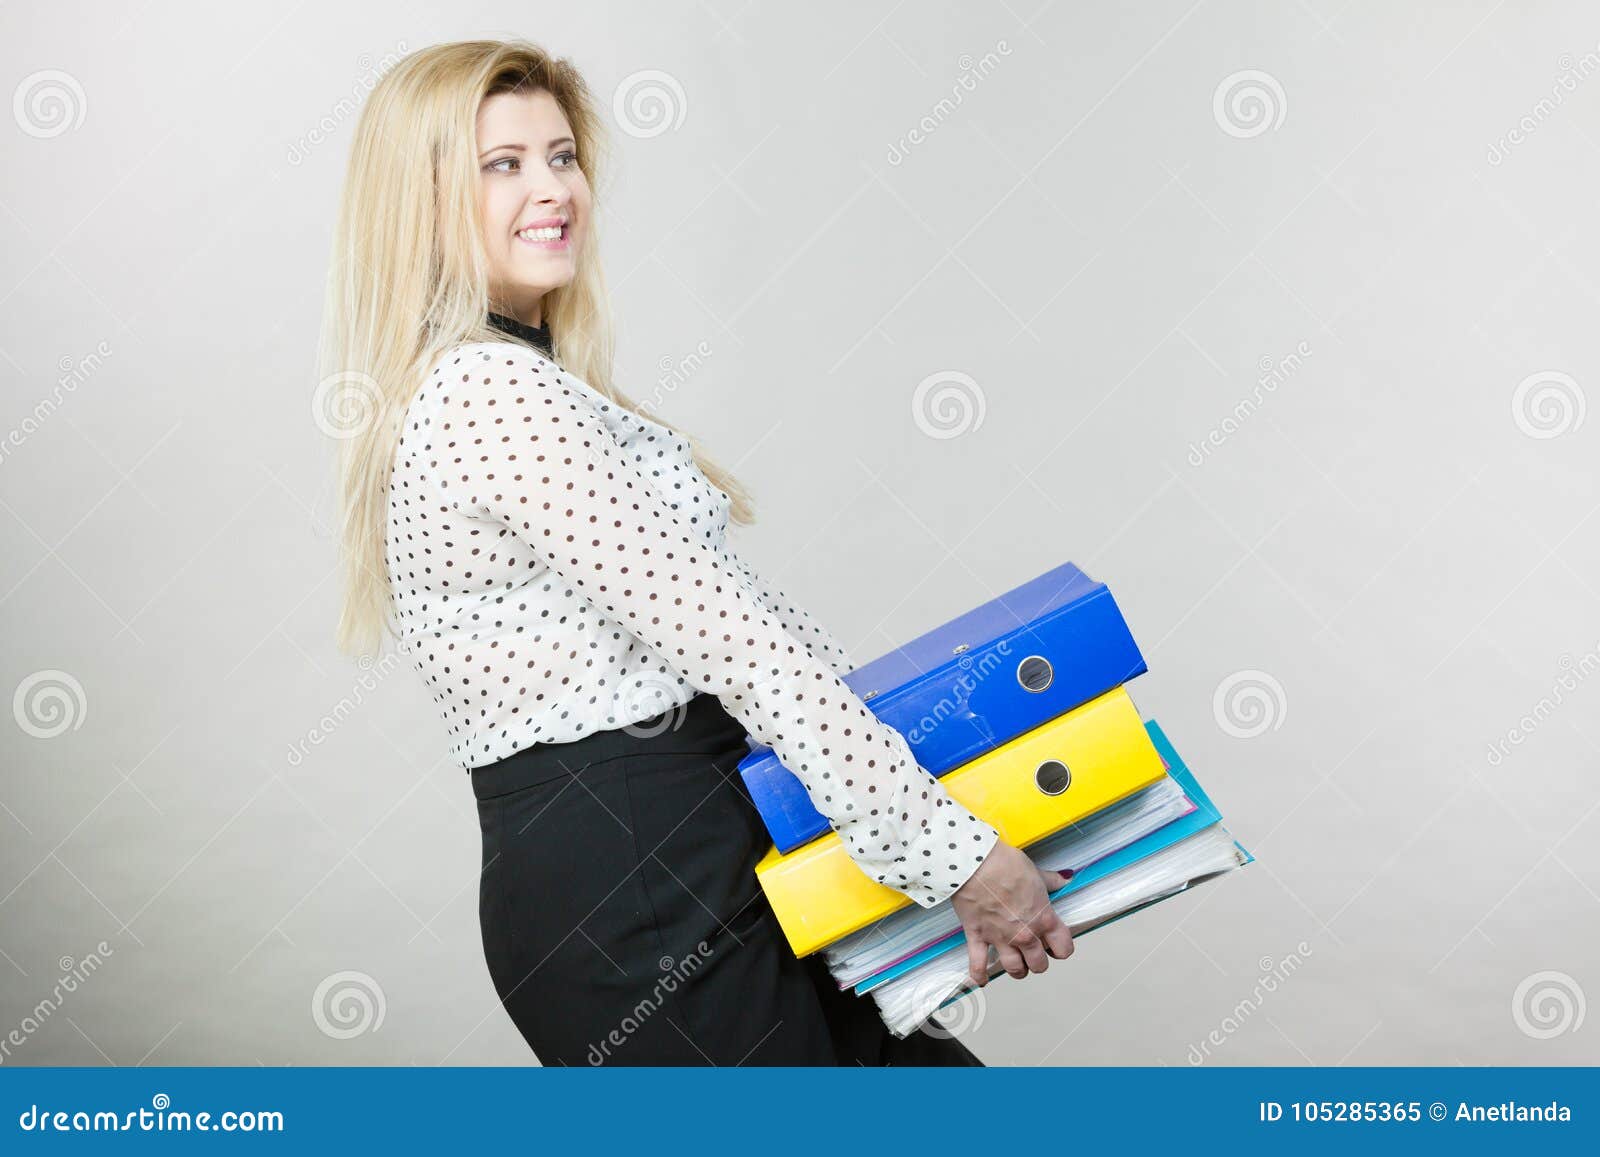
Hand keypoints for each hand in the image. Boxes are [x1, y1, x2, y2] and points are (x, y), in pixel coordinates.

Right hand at [949, 838, 1073, 986]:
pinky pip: (978, 964)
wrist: (975, 864)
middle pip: (1039, 964)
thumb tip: (1064, 880)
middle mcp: (1024, 934)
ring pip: (1014, 969)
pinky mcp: (978, 936)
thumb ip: (1051, 881)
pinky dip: (978, 975)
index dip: (1061, 947)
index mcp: (1043, 918)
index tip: (1056, 944)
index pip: (1063, 948)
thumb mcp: (1035, 872)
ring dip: (1017, 970)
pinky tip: (980, 980)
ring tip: (1016, 965)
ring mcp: (1000, 938)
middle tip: (1034, 953)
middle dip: (1038, 961)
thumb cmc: (1005, 865)